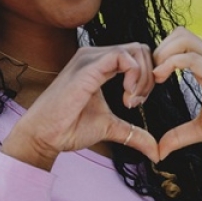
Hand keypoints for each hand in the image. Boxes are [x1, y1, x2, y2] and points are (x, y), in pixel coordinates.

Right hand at [2, 43, 160, 168]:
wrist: (44, 135)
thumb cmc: (70, 127)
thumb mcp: (110, 127)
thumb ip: (134, 133)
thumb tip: (156, 151)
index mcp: (99, 64)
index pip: (137, 55)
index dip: (147, 76)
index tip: (138, 102)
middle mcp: (94, 56)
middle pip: (140, 49)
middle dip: (149, 76)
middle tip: (136, 102)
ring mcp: (90, 59)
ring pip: (134, 50)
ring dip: (142, 77)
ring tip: (131, 101)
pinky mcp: (87, 67)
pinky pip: (121, 57)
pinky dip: (134, 75)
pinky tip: (127, 96)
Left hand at [151, 27, 201, 159]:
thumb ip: (179, 135)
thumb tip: (159, 150)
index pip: (180, 44)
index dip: (162, 56)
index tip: (152, 80)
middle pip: (180, 33)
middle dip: (159, 50)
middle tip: (152, 77)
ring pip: (183, 39)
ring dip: (163, 53)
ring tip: (156, 77)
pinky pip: (191, 58)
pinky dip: (170, 64)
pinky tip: (162, 79)